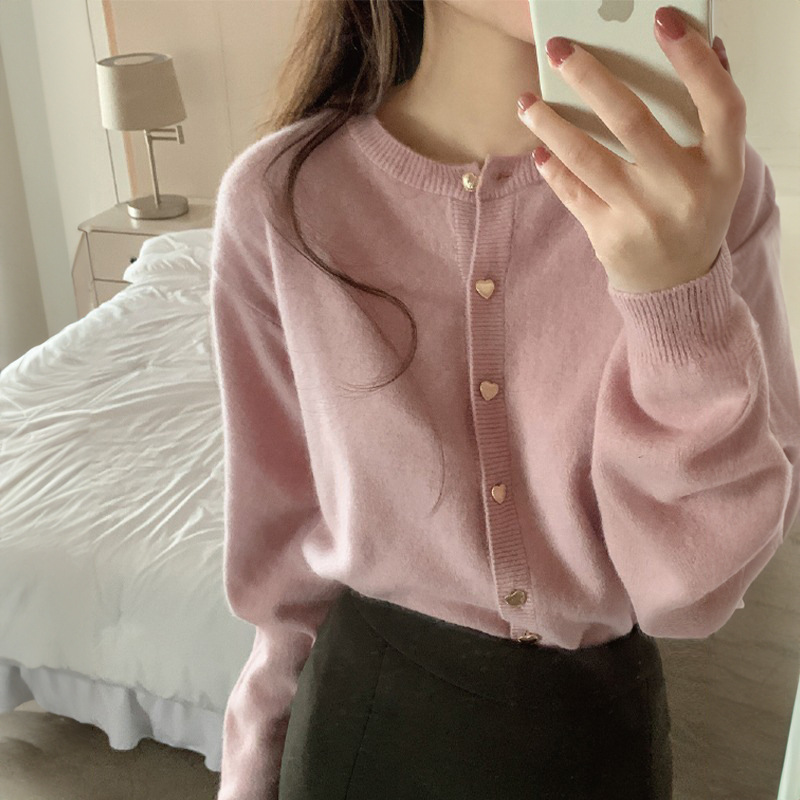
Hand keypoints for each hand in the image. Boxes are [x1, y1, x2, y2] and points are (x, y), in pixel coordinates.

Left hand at [516, 6, 744, 293]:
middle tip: (561, 50)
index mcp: (722, 166)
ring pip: (587, 156)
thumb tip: (705, 48)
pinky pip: (571, 190)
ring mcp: (641, 215)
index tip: (663, 22)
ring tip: (527, 101)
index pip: (719, 102)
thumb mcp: (718, 170)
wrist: (676, 284)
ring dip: (550, 123)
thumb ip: (712, 115)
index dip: (694, 59)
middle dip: (591, 78)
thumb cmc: (695, 214)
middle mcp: (682, 189)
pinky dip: (552, 166)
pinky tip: (540, 147)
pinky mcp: (608, 235)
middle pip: (632, 121)